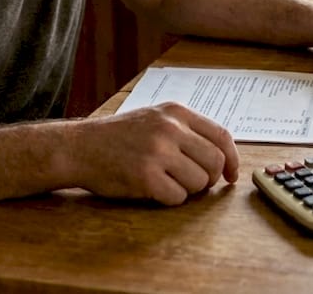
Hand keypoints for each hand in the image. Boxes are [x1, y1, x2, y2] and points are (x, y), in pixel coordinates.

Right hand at [65, 103, 238, 204]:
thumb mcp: (155, 118)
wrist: (80, 147)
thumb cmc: (119, 136)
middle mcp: (169, 129)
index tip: (231, 175)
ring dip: (189, 190)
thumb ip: (187, 131)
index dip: (232, 159)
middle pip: (214, 161)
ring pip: (199, 182)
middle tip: (194, 183)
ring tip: (168, 182)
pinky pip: (178, 197)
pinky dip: (171, 199)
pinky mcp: (145, 176)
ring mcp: (157, 152)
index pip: (221, 136)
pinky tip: (154, 189)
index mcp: (176, 112)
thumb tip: (222, 157)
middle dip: (209, 178)